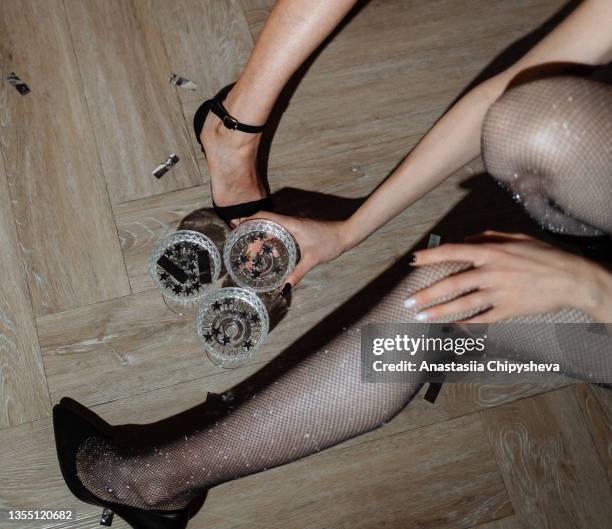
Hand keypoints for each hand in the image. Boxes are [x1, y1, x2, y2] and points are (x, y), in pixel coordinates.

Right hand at [240, 212, 348, 288]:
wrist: (345, 235)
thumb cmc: (329, 243)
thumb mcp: (312, 259)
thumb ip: (297, 273)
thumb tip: (283, 288)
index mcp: (290, 224)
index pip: (264, 216)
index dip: (249, 219)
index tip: (237, 226)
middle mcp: (290, 222)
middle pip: (265, 222)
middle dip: (251, 231)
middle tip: (240, 244)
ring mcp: (294, 225)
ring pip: (272, 227)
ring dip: (260, 235)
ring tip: (250, 249)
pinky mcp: (298, 230)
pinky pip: (280, 231)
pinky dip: (271, 238)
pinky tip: (268, 251)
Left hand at [407, 231, 611, 322]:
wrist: (571, 279)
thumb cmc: (543, 255)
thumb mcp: (516, 238)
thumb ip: (488, 236)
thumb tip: (465, 238)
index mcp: (492, 251)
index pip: (453, 251)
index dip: (431, 256)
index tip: (413, 261)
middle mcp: (492, 272)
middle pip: (452, 284)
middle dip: (427, 294)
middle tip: (409, 301)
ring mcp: (500, 292)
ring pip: (463, 304)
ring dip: (439, 312)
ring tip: (421, 318)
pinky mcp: (509, 310)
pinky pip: (483, 319)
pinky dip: (467, 324)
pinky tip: (452, 327)